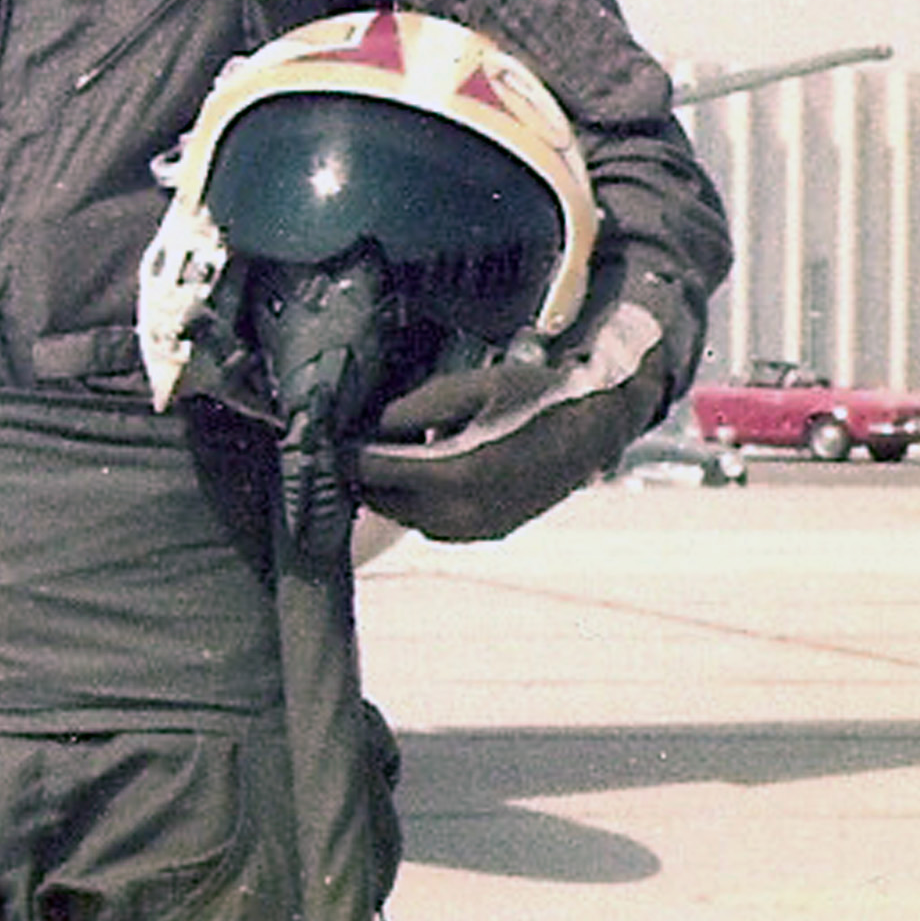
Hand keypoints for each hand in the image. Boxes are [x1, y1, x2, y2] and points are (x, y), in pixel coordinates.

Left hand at [359, 297, 668, 540]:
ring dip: (387, 490)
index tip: (324, 438)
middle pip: (381, 501)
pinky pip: (432, 525)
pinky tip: (421, 470)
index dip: (343, 454)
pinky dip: (415, 502)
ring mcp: (478, 529)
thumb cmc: (534, 398)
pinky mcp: (490, 532)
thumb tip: (368, 427)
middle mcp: (464, 513)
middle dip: (360, 474)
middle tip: (347, 444)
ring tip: (382, 454)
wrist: (595, 426)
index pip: (372, 472)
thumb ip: (412, 408)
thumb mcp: (469, 388)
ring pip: (404, 516)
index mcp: (456, 474)